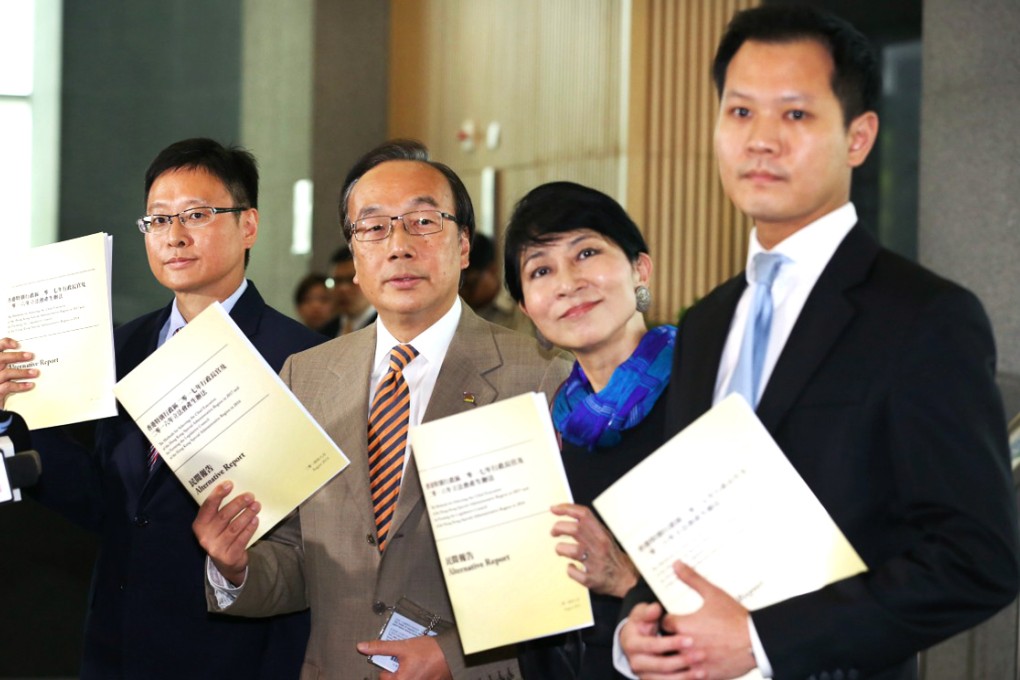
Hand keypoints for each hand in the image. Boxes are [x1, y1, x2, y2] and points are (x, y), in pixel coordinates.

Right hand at [0, 338, 37, 408]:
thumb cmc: (2, 385)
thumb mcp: (5, 371)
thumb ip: (9, 363)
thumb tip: (28, 355)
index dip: (4, 343)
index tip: (17, 344)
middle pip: (0, 359)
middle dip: (16, 356)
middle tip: (31, 356)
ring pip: (6, 373)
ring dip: (22, 372)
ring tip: (36, 372)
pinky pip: (7, 387)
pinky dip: (20, 385)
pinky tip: (30, 385)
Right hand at [192, 481, 259, 584]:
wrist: (226, 563)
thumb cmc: (221, 535)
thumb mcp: (215, 524)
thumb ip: (220, 510)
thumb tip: (235, 489)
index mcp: (200, 525)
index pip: (207, 507)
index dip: (218, 494)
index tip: (229, 484)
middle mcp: (205, 537)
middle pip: (223, 516)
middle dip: (238, 504)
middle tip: (250, 496)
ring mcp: (217, 548)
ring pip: (234, 527)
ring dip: (247, 515)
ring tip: (256, 505)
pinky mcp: (229, 556)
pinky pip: (242, 539)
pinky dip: (250, 528)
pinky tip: (255, 520)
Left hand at [357, 635, 452, 679]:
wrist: (451, 652)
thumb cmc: (429, 651)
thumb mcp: (401, 646)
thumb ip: (380, 648)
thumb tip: (362, 647)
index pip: (383, 677)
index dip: (388, 666)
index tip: (395, 659)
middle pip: (396, 678)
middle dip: (399, 669)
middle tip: (407, 660)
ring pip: (406, 678)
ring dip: (409, 671)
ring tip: (416, 662)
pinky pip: (417, 678)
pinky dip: (418, 673)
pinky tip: (423, 666)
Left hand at [551, 503, 638, 596]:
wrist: (626, 578)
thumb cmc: (611, 556)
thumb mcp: (604, 536)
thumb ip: (589, 526)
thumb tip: (569, 514)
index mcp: (602, 534)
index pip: (584, 514)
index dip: (566, 509)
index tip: (554, 509)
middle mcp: (599, 546)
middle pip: (575, 529)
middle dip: (559, 528)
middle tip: (554, 532)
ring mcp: (595, 563)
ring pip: (572, 550)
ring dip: (561, 548)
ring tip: (561, 550)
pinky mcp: (591, 579)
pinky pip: (573, 572)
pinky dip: (570, 569)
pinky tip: (572, 567)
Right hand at [620, 601, 700, 678]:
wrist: (635, 641)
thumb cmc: (642, 624)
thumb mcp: (641, 614)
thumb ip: (648, 612)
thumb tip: (656, 608)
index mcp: (631, 644)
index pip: (653, 645)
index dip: (672, 644)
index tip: (691, 640)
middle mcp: (635, 662)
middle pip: (660, 665)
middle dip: (682, 661)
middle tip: (701, 655)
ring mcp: (643, 675)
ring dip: (685, 676)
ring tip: (703, 671)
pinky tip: (697, 678)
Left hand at [658, 562, 755, 679]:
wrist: (757, 641)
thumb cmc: (736, 618)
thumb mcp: (713, 594)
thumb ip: (692, 579)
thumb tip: (676, 564)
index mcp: (684, 625)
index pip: (662, 624)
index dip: (666, 621)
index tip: (671, 621)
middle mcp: (686, 645)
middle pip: (664, 645)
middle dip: (667, 640)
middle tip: (673, 637)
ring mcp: (696, 662)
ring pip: (674, 664)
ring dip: (676, 657)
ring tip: (682, 652)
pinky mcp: (706, 675)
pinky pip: (689, 677)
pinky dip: (689, 672)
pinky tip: (694, 665)